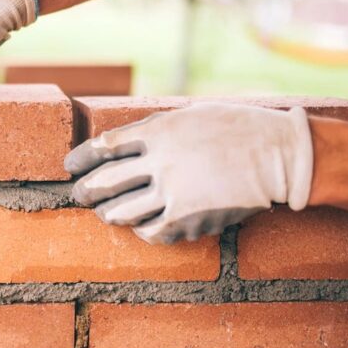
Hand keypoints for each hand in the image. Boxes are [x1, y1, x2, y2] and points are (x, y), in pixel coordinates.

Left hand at [66, 103, 314, 243]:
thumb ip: (153, 129)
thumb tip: (119, 143)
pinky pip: (150, 232)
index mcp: (158, 132)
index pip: (103, 146)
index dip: (81, 158)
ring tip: (105, 213)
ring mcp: (173, 193)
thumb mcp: (188, 115)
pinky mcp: (189, 219)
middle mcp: (160, 162)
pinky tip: (140, 227)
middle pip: (104, 182)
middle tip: (78, 195)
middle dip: (84, 191)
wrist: (278, 156)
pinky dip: (140, 230)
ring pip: (121, 212)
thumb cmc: (235, 128)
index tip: (69, 167)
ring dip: (107, 214)